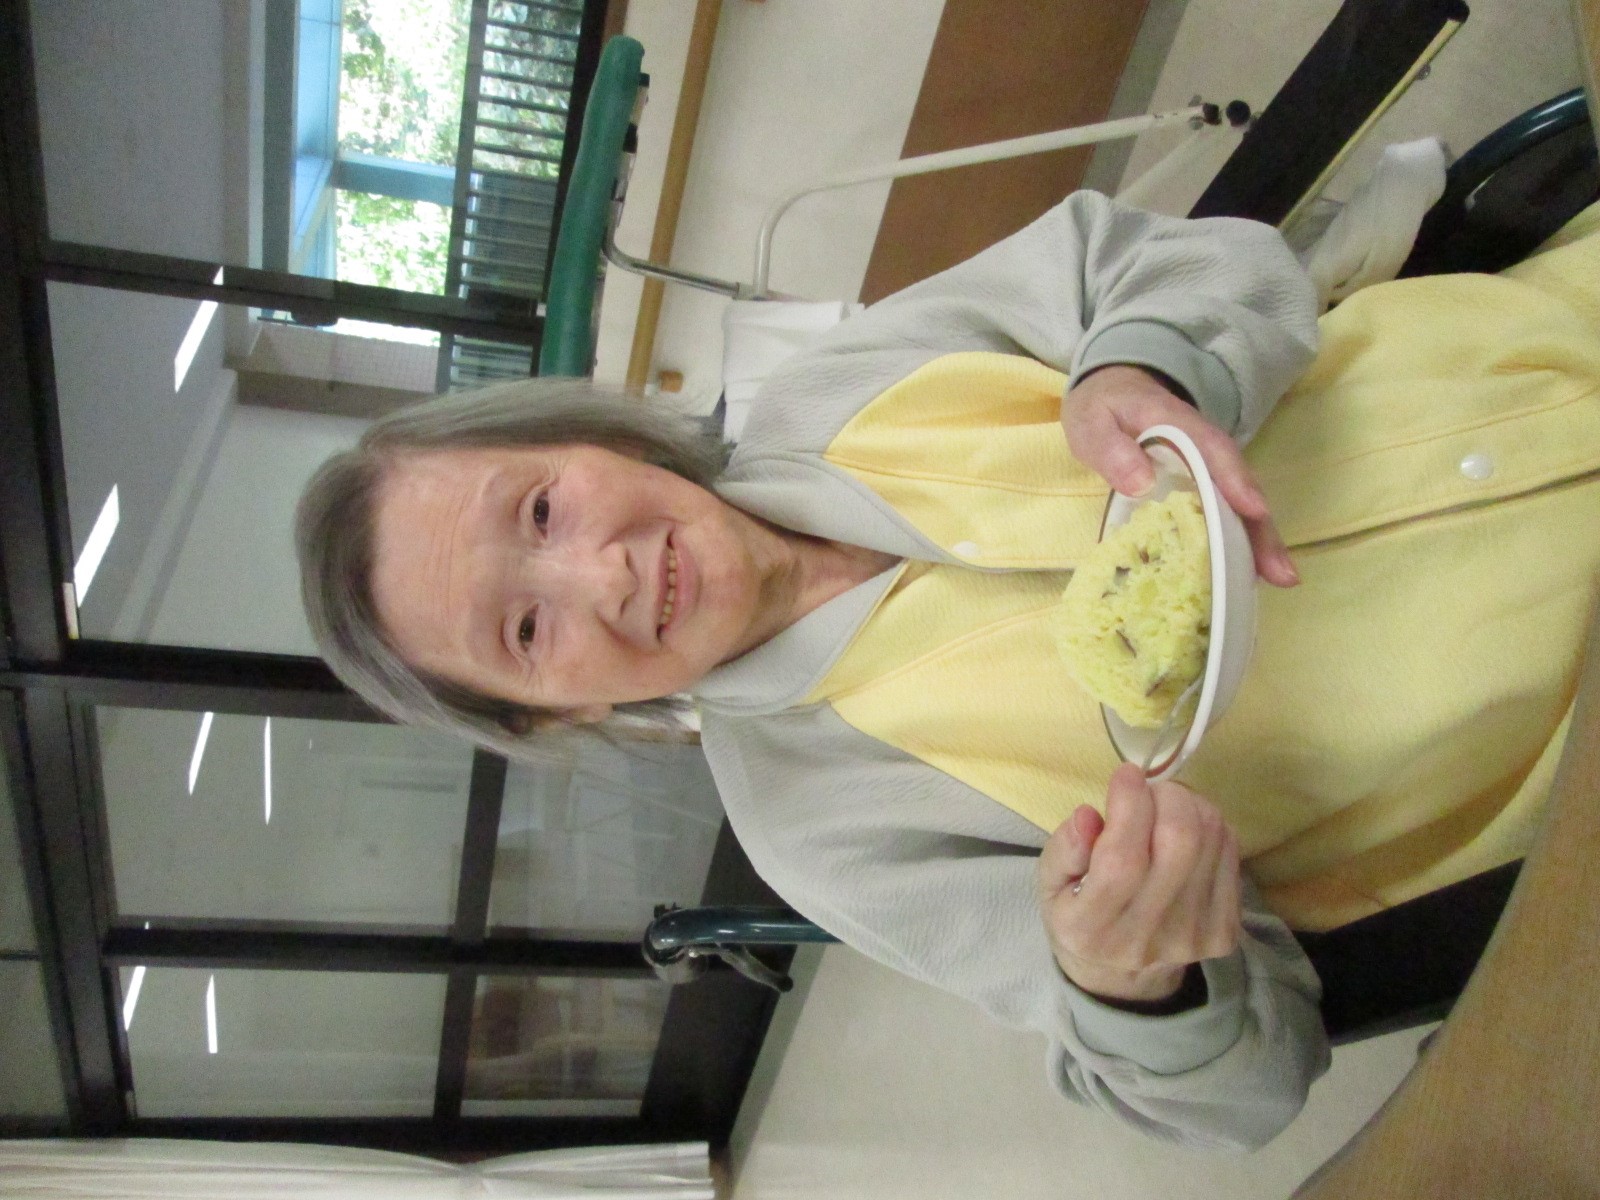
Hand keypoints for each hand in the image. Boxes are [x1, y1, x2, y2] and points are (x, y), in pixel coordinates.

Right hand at [1037, 763, 1242, 1003]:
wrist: (1122, 975)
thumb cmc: (1079, 914)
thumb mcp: (1050, 886)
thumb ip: (1064, 850)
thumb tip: (1088, 815)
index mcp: (1091, 929)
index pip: (1122, 860)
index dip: (1129, 806)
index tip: (1127, 773)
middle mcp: (1146, 938)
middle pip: (1179, 844)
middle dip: (1167, 796)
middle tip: (1149, 789)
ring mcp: (1192, 937)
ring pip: (1211, 841)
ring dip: (1190, 805)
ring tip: (1167, 805)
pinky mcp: (1224, 931)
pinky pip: (1230, 853)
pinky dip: (1211, 826)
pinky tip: (1188, 829)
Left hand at [1063, 364, 1298, 587]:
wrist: (1113, 388)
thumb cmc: (1103, 408)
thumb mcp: (1092, 422)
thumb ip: (1111, 448)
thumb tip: (1142, 483)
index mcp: (1177, 423)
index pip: (1213, 451)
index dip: (1235, 481)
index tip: (1255, 511)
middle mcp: (1204, 444)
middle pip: (1240, 484)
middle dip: (1261, 527)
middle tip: (1282, 572)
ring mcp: (1209, 465)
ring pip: (1240, 502)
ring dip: (1259, 540)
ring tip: (1279, 579)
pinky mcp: (1205, 483)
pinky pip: (1227, 511)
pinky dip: (1239, 540)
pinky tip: (1247, 573)